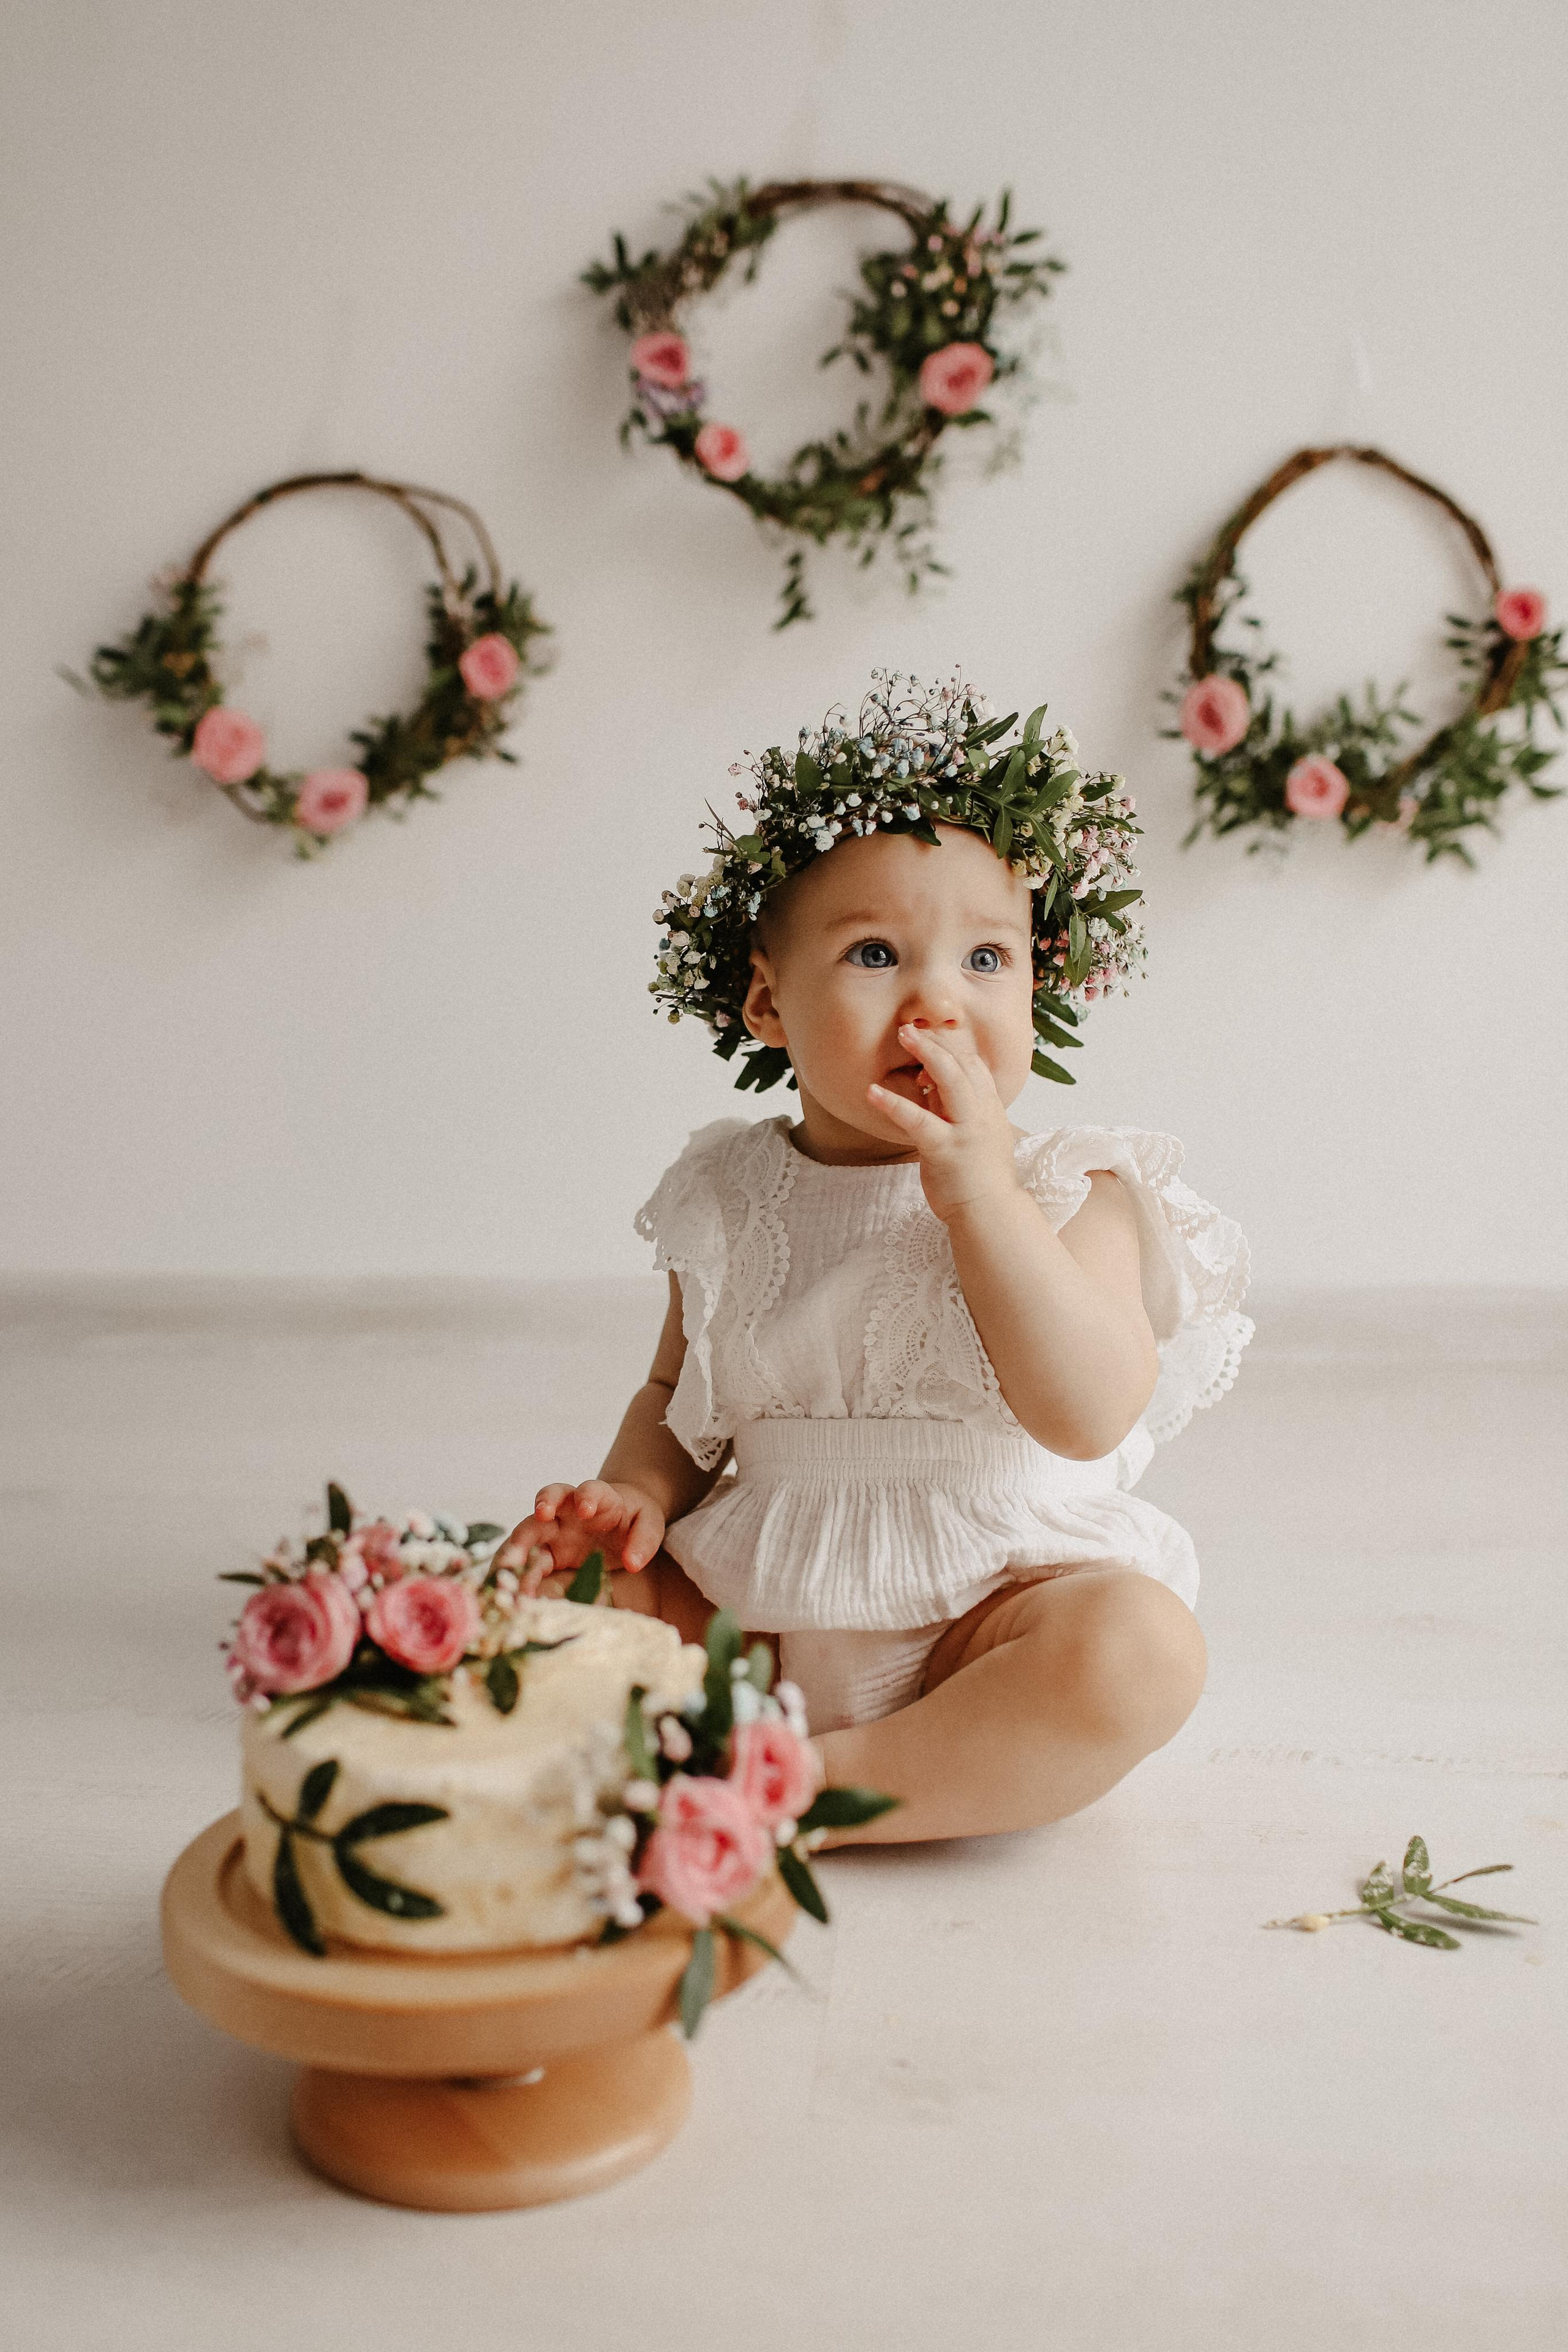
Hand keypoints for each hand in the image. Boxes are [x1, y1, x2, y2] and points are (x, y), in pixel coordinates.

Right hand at [496, 1479, 665, 1597]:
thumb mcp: (649, 1524)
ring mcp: (553, 1530)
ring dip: (514, 1552)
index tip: (585, 1510)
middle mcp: (568, 1509)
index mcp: (597, 1496)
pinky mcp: (547, 1552)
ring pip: (527, 1534)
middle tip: (521, 1546)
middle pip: (545, 1507)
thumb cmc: (633, 1518)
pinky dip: (518, 1575)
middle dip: (532, 1524)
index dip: (585, 1497)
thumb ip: (644, 1540)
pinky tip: (513, 1593)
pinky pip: (528, 1561)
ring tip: (504, 1572)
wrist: (620, 1520)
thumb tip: (633, 1563)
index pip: (589, 1490)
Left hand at [867, 1023, 1020, 1224]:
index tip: (927, 1039)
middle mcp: (982, 1113)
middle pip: (964, 1062)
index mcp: (989, 1108)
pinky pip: (918, 1120)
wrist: (990, 1214)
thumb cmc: (978, 1177)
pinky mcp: (946, 1150)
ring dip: (926, 1053)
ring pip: (951, 1080)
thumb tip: (931, 1084)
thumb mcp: (974, 1134)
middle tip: (908, 1026)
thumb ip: (956, 1108)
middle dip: (937, 1040)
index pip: (974, 1063)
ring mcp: (966, 1130)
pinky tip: (872, 1092)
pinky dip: (894, 1104)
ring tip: (901, 1034)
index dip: (951, 1047)